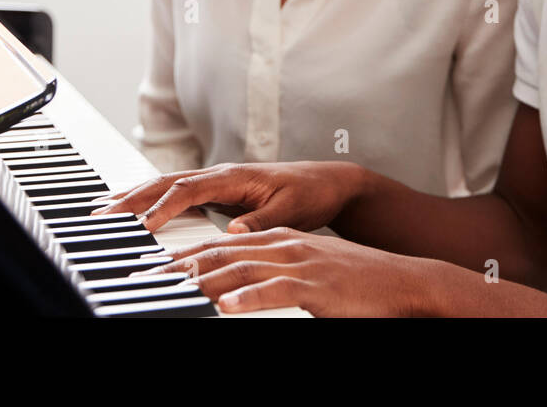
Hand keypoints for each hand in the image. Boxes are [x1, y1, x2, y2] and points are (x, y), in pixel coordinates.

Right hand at [91, 160, 366, 234]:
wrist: (328, 182)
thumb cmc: (310, 194)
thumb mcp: (290, 210)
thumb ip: (260, 221)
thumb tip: (232, 232)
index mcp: (235, 176)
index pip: (189, 189)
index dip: (164, 206)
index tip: (142, 224)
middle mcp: (221, 174)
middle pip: (167, 182)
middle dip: (133, 195)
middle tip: (101, 212)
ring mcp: (217, 180)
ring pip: (167, 184)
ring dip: (135, 194)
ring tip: (103, 207)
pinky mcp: (218, 190)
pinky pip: (177, 192)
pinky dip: (152, 198)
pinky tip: (134, 208)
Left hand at [136, 227, 440, 316]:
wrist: (401, 280)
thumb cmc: (352, 282)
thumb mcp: (304, 270)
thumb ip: (269, 273)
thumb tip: (233, 288)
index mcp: (277, 240)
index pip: (220, 245)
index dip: (182, 255)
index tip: (150, 268)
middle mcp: (284, 245)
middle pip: (221, 253)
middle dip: (179, 266)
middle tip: (145, 279)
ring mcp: (300, 263)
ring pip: (242, 268)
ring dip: (204, 280)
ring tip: (174, 288)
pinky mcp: (317, 285)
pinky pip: (278, 290)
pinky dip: (251, 296)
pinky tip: (229, 305)